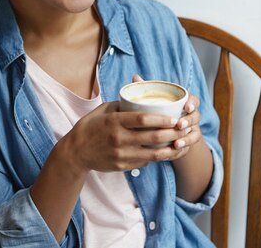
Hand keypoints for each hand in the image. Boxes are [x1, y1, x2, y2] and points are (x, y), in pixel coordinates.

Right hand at [61, 100, 191, 173]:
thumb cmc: (90, 126)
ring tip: (182, 144)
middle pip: (152, 137)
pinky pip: (144, 162)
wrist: (75, 152)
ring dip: (170, 149)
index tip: (175, 118)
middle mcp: (119, 138)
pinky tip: (166, 152)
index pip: (143, 119)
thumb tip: (140, 94)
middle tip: (184, 129)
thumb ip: (122, 103)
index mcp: (114, 121)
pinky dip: (156, 157)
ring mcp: (121, 154)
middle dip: (172, 133)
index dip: (162, 119)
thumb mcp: (103, 110)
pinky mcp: (122, 166)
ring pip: (153, 154)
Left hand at [131, 75, 202, 156]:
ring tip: (177, 142)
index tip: (187, 106)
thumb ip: (147, 89)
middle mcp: (189, 115)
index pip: (194, 99)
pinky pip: (190, 145)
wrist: (162, 131)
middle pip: (195, 116)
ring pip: (195, 132)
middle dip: (189, 121)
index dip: (192, 103)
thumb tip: (135, 77)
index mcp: (183, 102)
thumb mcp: (153, 100)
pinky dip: (184, 147)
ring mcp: (190, 129)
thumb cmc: (157, 111)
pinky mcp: (188, 141)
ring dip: (187, 137)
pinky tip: (175, 149)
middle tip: (179, 125)